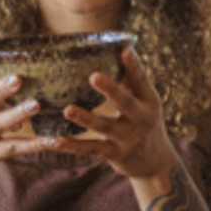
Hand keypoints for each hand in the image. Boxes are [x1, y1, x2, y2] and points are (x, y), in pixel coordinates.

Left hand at [53, 47, 179, 181]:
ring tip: (68, 110)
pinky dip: (73, 146)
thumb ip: (132, 80)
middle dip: (111, 90)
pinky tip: (56, 141)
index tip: (125, 50)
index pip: (141, 81)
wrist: (154, 162)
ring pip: (105, 127)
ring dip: (85, 119)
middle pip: (125, 103)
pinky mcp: (114, 154)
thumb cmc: (144, 122)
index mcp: (148, 102)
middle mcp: (141, 120)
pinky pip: (90, 149)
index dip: (134, 66)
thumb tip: (120, 48)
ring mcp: (127, 139)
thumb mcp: (145, 102)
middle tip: (94, 76)